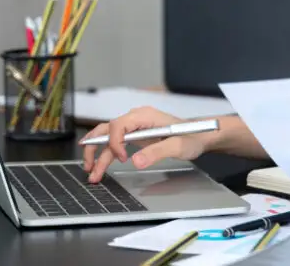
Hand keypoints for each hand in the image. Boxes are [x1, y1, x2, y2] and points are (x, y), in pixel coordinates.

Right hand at [81, 106, 212, 182]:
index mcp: (145, 116)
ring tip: (91, 173)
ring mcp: (135, 128)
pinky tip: (99, 167)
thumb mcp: (178, 146)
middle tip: (88, 166)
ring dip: (98, 156)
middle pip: (107, 130)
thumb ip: (157, 152)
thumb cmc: (192, 136)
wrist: (200, 136)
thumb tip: (136, 161)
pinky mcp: (136, 137)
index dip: (115, 142)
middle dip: (94, 147)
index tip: (122, 158)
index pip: (118, 125)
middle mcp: (137, 119)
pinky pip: (117, 145)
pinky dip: (107, 156)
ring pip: (109, 139)